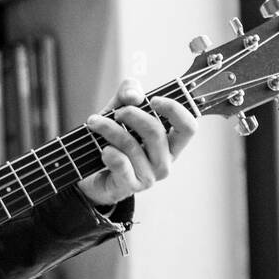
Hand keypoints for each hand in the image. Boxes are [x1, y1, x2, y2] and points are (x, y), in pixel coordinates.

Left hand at [76, 78, 197, 208]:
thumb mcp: (120, 107)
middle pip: (156, 133)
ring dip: (110, 129)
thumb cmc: (112, 137)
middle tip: (116, 111)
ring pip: (132, 146)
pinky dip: (110, 153)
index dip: (174, 110)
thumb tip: (134, 97)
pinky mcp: (129, 187)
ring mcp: (148, 177)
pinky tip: (104, 149)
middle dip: (132, 114)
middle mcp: (164, 162)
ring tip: (94, 122)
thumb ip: (129, 92)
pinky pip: (121, 165)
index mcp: (170, 143)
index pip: (188, 127)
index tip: (153, 100)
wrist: (89, 170)